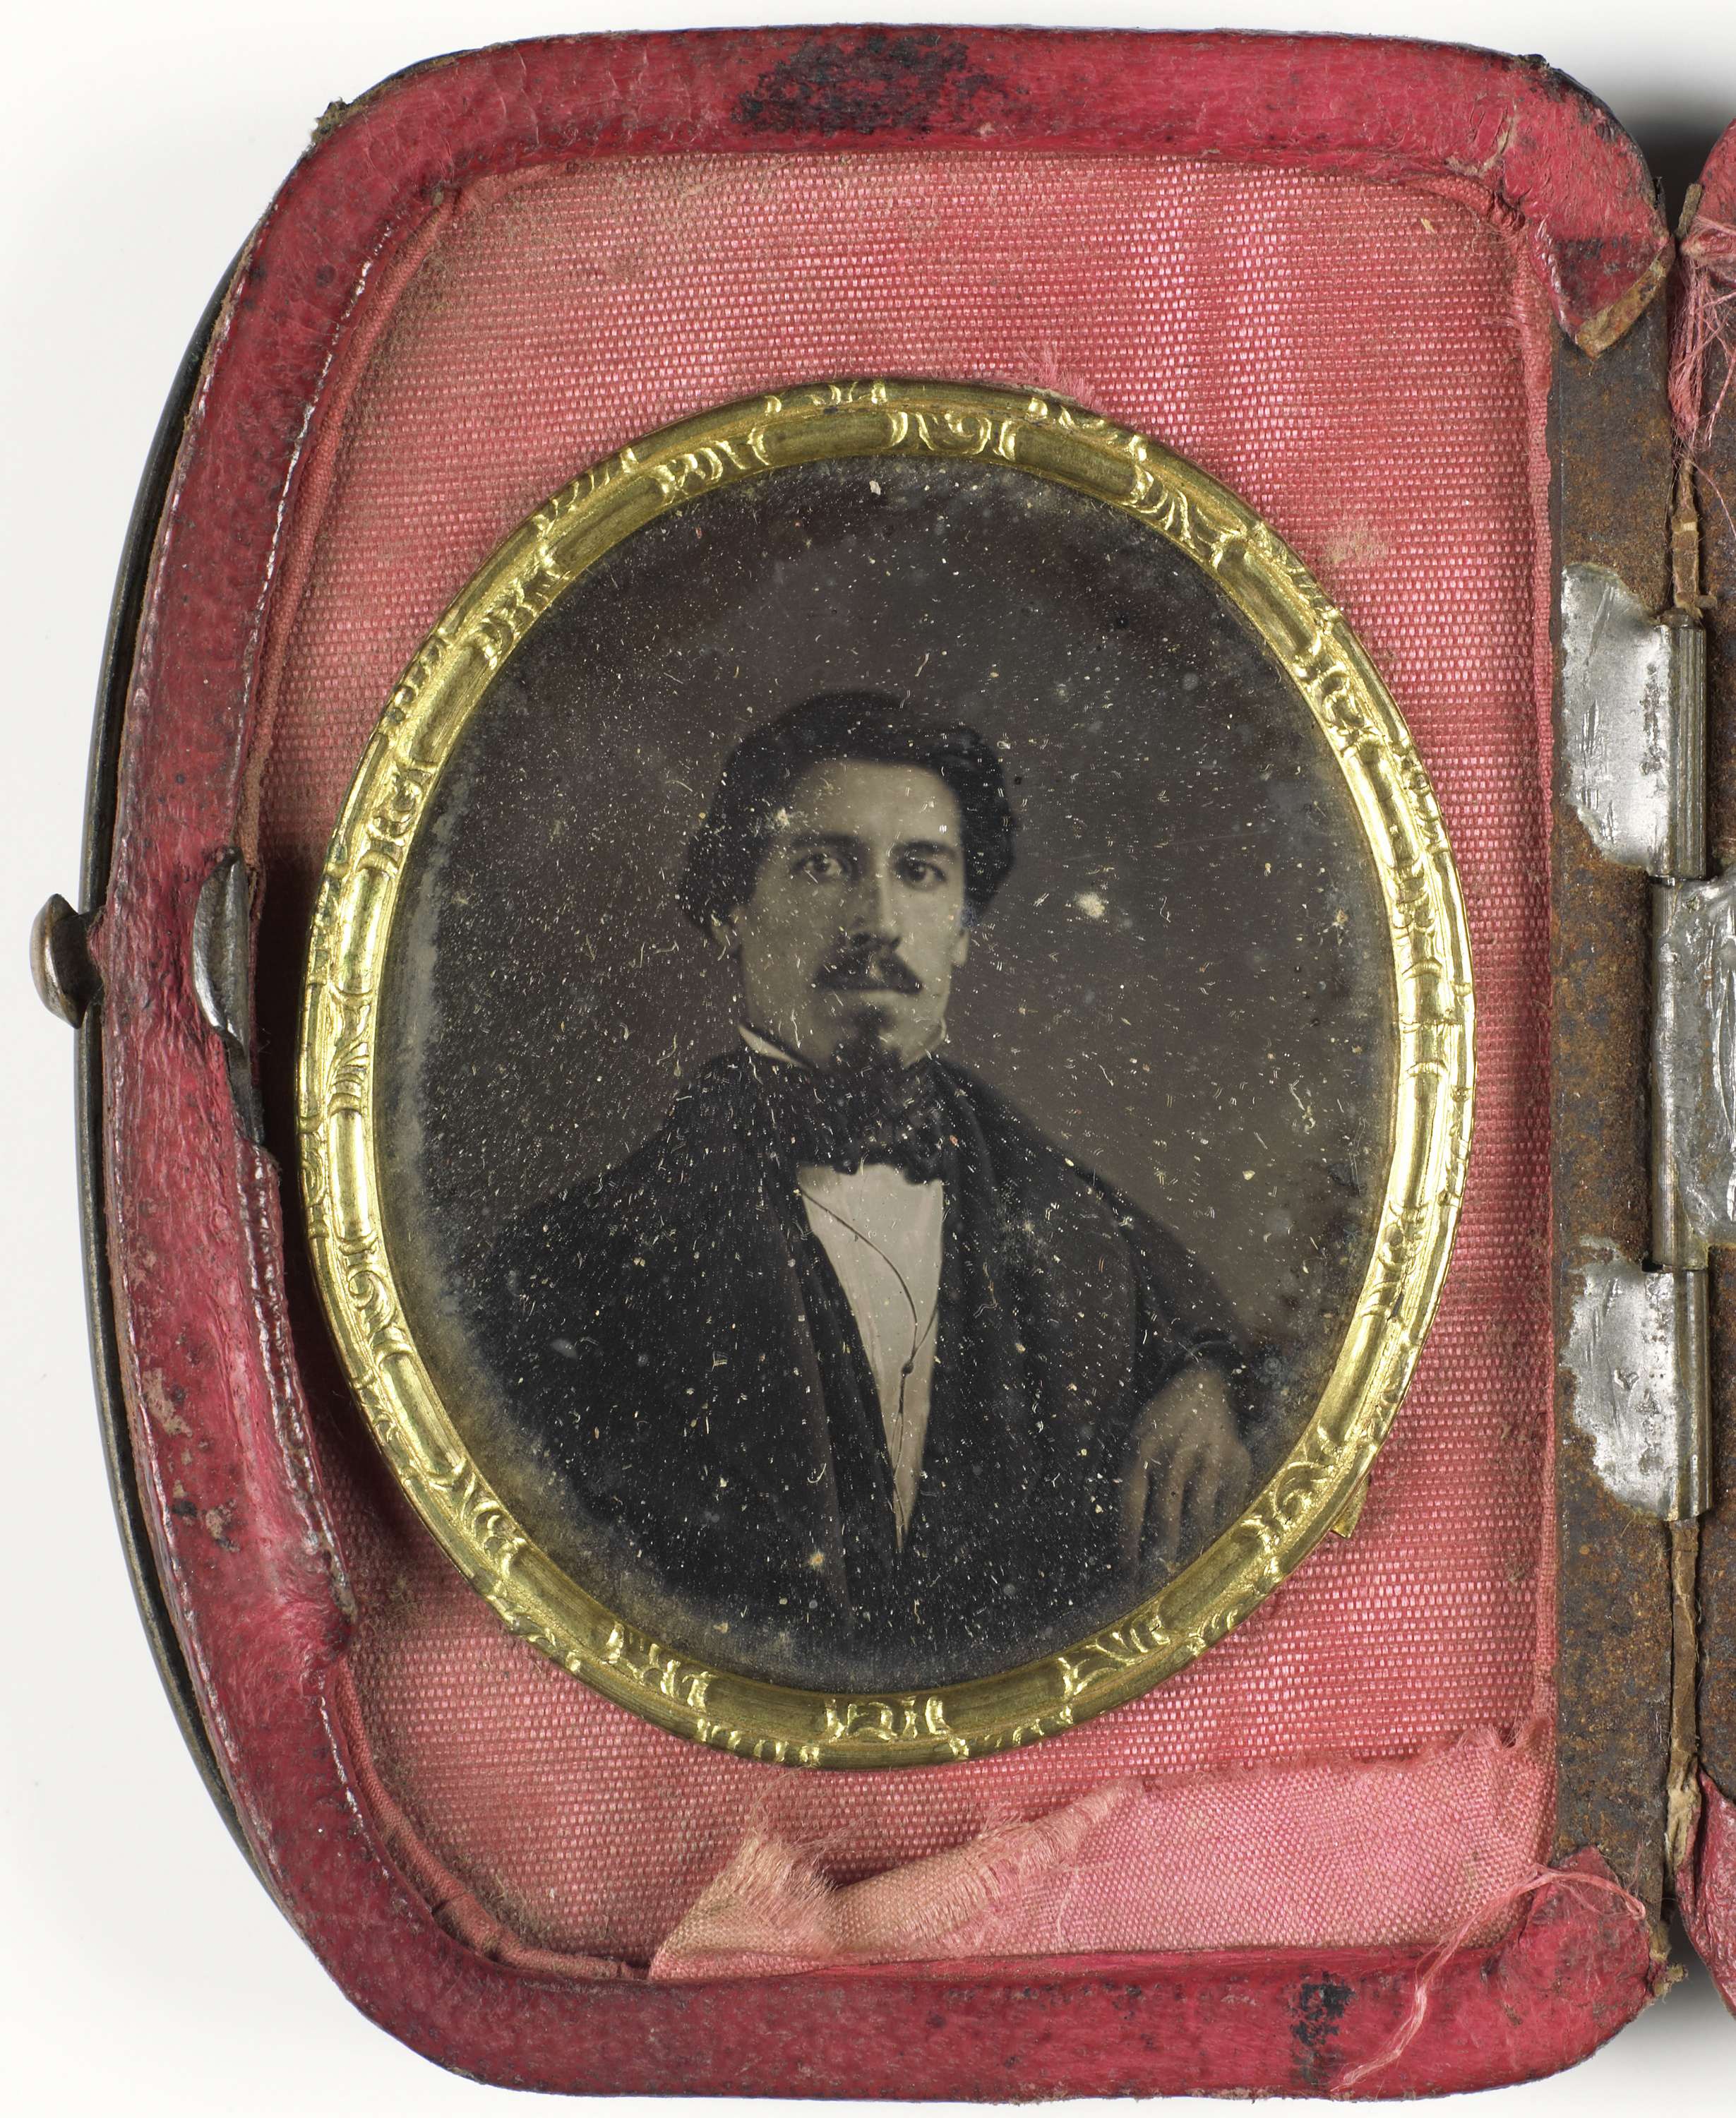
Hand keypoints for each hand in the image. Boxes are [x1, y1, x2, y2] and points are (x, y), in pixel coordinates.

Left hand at [1119, 1364, 1252, 1575]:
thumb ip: (1129, 1478)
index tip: (1126, 1572)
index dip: (1128, 1542)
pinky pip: (1230, 1507)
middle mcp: (1175, 1453)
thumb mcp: (1135, 1437)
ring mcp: (1210, 1457)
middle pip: (1165, 1517)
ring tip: (1185, 1573)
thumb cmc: (1163, 1419)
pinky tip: (1214, 1545)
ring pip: (1200, 1518)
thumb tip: (1121, 1532)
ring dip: (1191, 1550)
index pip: (1131, 1505)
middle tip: (1155, 1585)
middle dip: (1158, 1556)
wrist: (1206, 1383)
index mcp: (1142, 1447)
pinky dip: (1222, 1529)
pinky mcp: (1239, 1461)